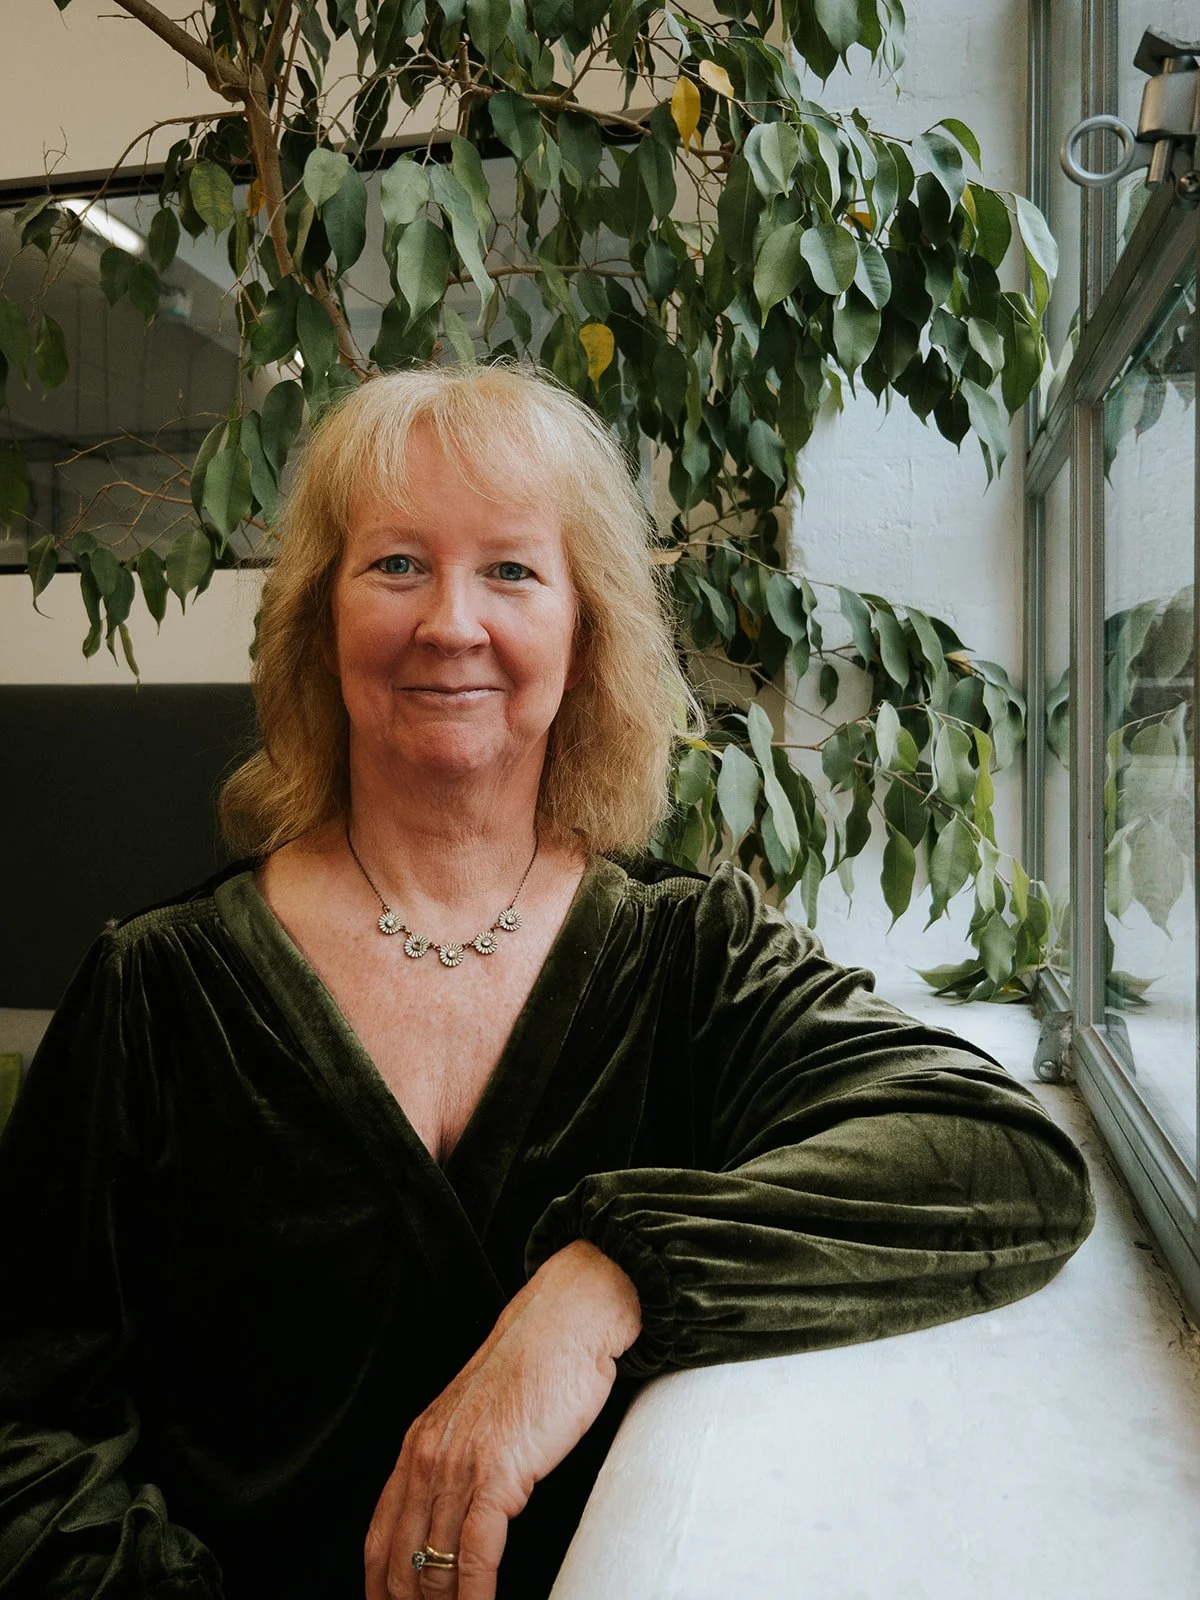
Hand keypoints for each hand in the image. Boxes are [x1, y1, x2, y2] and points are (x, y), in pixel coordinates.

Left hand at [364, 1239, 640, 1599]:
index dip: (379, 1589)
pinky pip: (473, 1553)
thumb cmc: (537, 1365)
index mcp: (419, 1445)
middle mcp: (427, 1456)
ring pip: (430, 1565)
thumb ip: (462, 1462)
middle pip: (397, 1562)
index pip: (379, 1539)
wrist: (568, 1320)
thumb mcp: (481, 1418)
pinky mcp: (497, 1471)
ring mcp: (459, 1464)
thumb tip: (461, 1518)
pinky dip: (474, 1595)